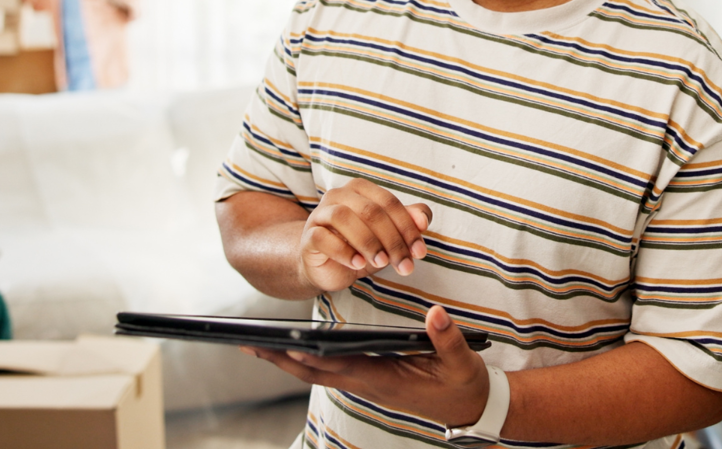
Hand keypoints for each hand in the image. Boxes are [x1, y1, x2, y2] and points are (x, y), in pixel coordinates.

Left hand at [245, 305, 490, 426]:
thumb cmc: (464, 385)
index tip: (287, 345)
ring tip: (261, 343)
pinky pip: (330, 372)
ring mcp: (367, 385)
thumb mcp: (463, 362)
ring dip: (288, 361)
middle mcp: (370, 385)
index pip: (342, 366)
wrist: (471, 409)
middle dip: (282, 360)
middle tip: (250, 343)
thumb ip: (448, 338)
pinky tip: (294, 349)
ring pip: (319, 374)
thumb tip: (435, 313)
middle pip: (317, 373)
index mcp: (386, 380)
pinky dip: (307, 361)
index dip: (315, 356)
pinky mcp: (369, 382)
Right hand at [297, 177, 431, 292]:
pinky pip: (323, 237)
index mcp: (361, 189)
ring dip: (368, 243)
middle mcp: (338, 195)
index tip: (419, 252)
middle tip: (404, 265)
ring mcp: (320, 214)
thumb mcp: (388, 235)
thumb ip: (408, 222)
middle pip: (370, 211)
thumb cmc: (360, 246)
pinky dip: (343, 252)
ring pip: (344, 218)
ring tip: (381, 263)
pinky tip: (358, 264)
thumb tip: (423, 219)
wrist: (327, 267)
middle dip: (392, 240)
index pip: (389, 202)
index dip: (408, 227)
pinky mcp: (309, 235)